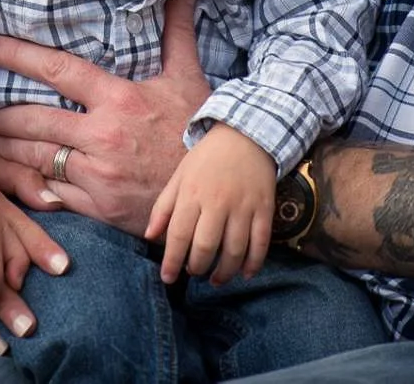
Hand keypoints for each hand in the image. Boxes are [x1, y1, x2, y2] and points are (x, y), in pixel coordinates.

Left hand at [0, 0, 212, 235]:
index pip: (58, 69)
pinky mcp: (96, 207)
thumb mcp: (189, 76)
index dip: (18, 55)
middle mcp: (102, 136)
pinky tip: (1, 179)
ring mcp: (96, 174)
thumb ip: (177, 31)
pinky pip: (49, 194)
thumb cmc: (197, 130)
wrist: (213, 192)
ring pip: (34, 158)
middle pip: (33, 120)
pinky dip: (23, 186)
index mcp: (119, 99)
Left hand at [145, 124, 275, 284]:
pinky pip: (261, 243)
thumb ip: (163, 207)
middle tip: (194, 272)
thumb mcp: (180, 176)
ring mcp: (243, 206)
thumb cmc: (208, 159)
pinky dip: (254, 264)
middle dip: (197, 267)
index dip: (171, 261)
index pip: (178, 235)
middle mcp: (218, 202)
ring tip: (216, 279)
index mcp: (192, 193)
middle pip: (205, 246)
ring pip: (234, 250)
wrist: (247, 135)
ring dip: (224, 272)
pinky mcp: (264, 208)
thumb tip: (149, 237)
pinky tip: (245, 273)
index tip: (168, 278)